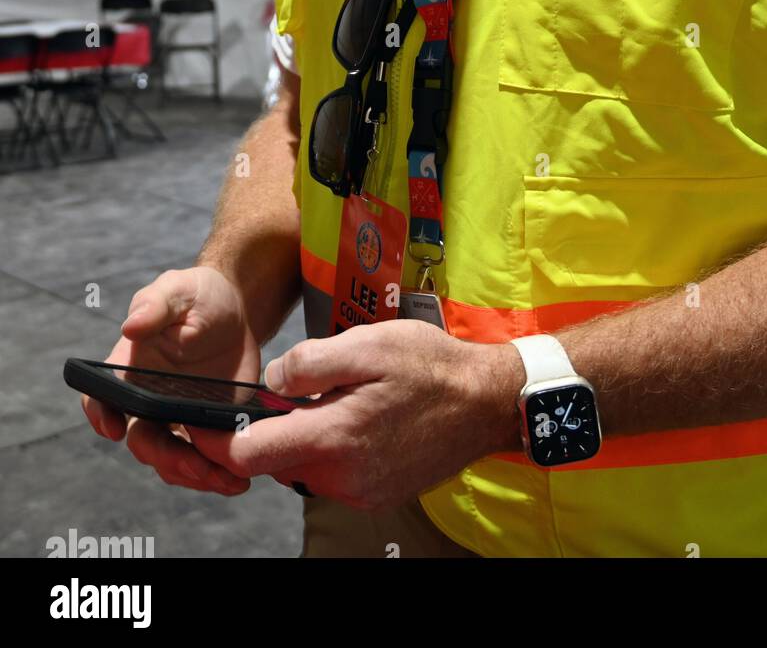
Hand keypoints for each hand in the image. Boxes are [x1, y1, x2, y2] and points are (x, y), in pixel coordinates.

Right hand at [80, 266, 260, 496]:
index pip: (101, 399)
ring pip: (173, 461)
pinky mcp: (205, 427)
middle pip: (143, 442)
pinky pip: (203, 461)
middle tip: (198, 465)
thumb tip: (132, 325)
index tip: (115, 429)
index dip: (101, 416)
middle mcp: (146, 401)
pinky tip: (239, 479)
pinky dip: (217, 474)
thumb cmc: (198, 295)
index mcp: (129, 370)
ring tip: (229, 480)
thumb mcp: (178, 290)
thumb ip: (156, 304)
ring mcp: (176, 418)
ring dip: (196, 476)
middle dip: (166, 457)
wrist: (237, 310)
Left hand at [186, 320, 523, 511]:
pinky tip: (363, 416)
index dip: (220, 436)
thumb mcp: (370, 343)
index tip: (211, 417)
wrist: (486, 403)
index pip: (247, 455)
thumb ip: (311, 363)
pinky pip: (334, 473)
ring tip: (344, 396)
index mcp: (333, 437)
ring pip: (304, 465)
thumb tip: (271, 383)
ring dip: (308, 435)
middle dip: (275, 427)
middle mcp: (342, 476)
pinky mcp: (376, 494)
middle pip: (274, 460)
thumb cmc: (432, 366)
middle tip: (304, 388)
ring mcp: (360, 492)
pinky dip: (335, 446)